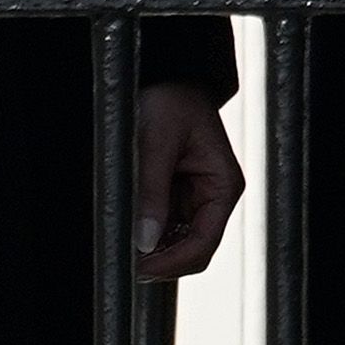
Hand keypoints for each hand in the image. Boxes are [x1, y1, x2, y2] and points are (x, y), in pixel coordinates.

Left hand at [133, 80, 245, 280]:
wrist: (166, 76)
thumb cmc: (169, 101)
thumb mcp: (156, 143)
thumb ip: (151, 192)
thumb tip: (144, 241)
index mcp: (223, 186)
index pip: (204, 242)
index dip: (173, 262)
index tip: (139, 267)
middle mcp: (213, 197)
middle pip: (193, 250)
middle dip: (162, 261)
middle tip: (125, 262)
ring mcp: (194, 199)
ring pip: (176, 243)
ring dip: (151, 249)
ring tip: (122, 244)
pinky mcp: (175, 195)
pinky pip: (163, 227)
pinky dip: (145, 234)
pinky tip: (127, 229)